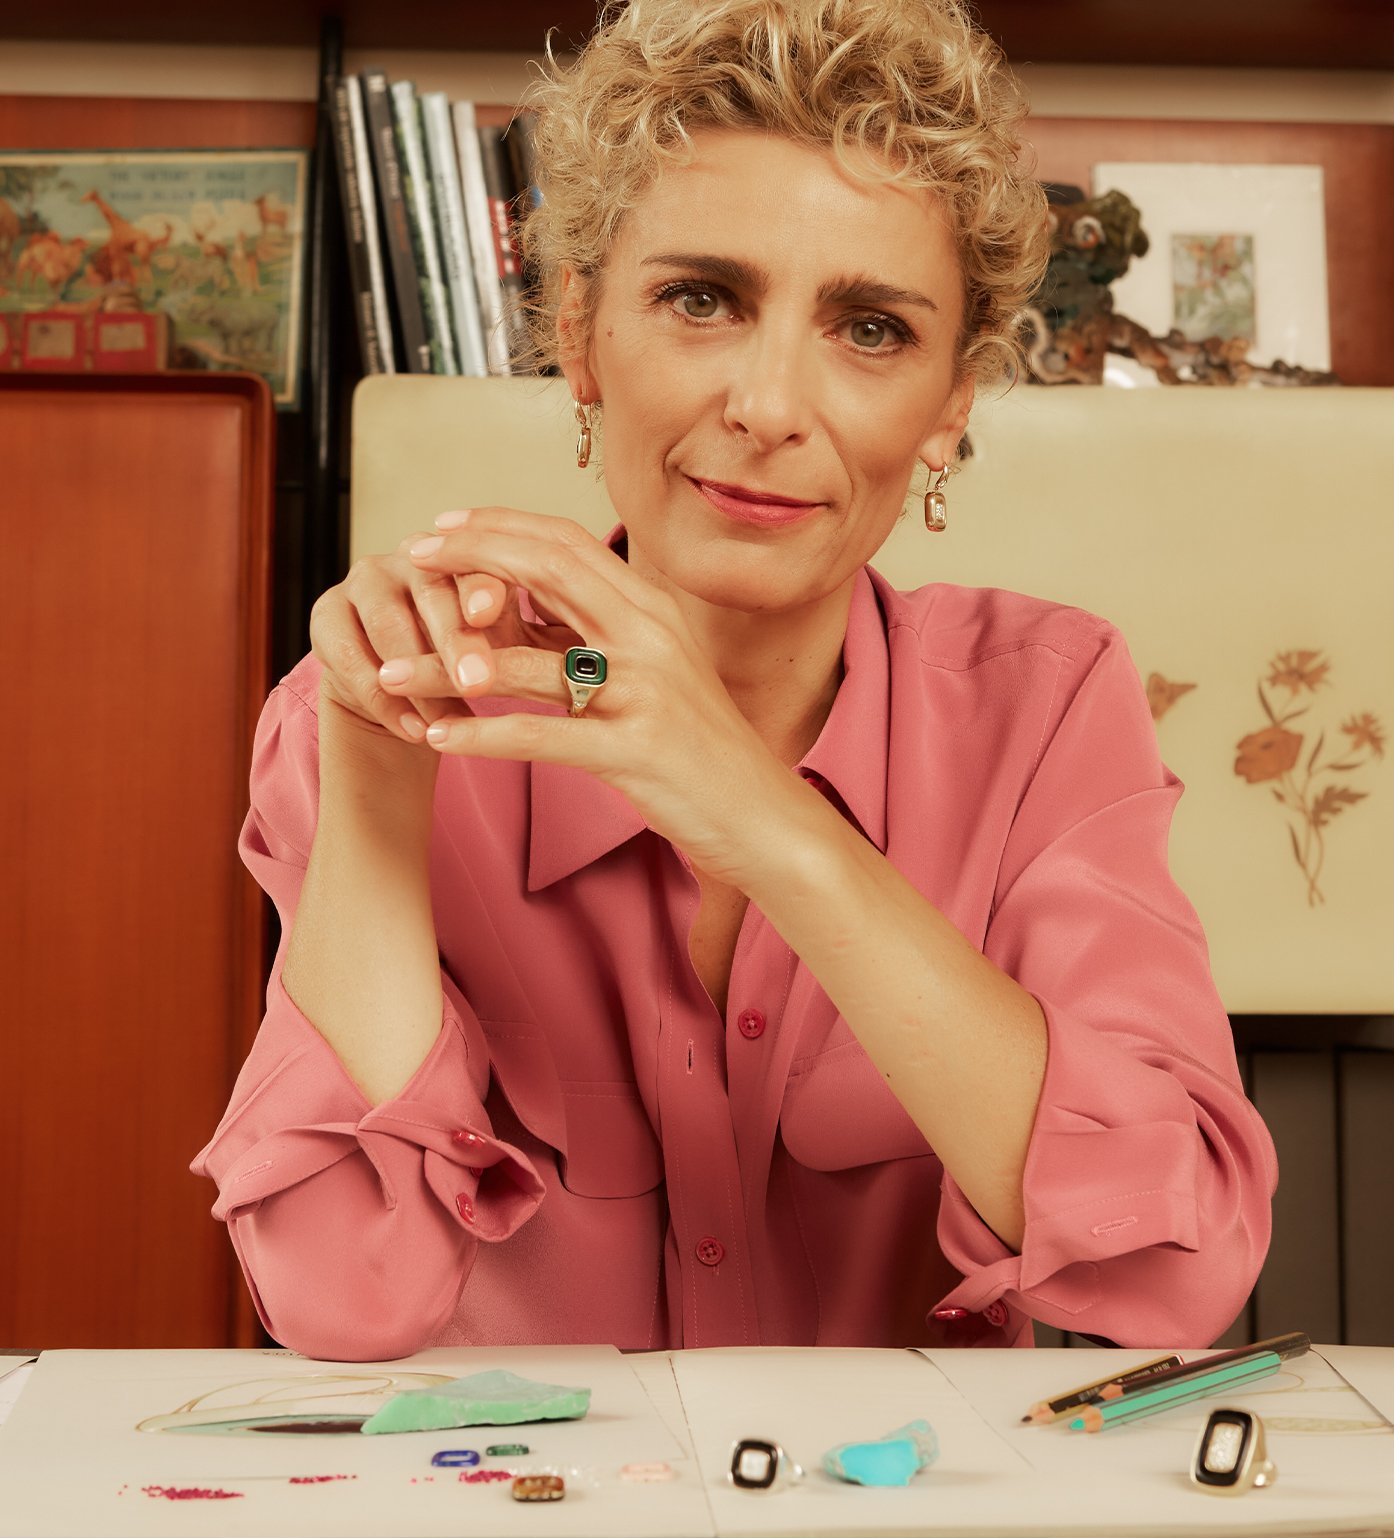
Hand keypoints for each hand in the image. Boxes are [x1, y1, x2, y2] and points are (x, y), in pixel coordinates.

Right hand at [307, 530, 578, 745]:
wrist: (409, 704)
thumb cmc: (477, 671)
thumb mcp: (512, 655)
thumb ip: (536, 641)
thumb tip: (589, 655)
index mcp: (466, 552)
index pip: (476, 557)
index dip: (482, 582)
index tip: (493, 612)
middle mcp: (412, 556)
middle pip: (430, 588)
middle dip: (454, 638)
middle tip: (477, 681)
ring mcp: (365, 580)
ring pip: (388, 623)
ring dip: (418, 676)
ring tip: (445, 720)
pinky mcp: (327, 614)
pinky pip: (350, 656)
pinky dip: (384, 699)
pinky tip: (413, 730)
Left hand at [387, 507, 795, 883]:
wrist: (762, 815)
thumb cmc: (700, 746)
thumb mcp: (655, 671)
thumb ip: (596, 635)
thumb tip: (525, 603)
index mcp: (653, 610)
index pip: (567, 542)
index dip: (499, 527)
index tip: (442, 526)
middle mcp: (650, 636)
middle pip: (545, 572)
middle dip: (467, 560)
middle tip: (408, 561)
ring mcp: (643, 691)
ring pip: (523, 663)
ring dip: (445, 666)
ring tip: (388, 675)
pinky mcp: (633, 751)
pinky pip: (540, 736)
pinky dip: (481, 736)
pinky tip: (437, 740)